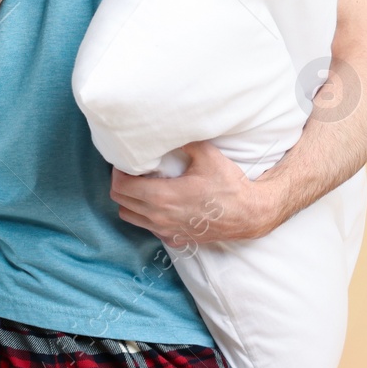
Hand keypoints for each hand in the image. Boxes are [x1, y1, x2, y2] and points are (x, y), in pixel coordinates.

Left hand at [109, 140, 282, 249]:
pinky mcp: (175, 239)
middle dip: (121, 184)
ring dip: (131, 201)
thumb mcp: (207, 155)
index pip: (121, 187)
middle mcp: (159, 218)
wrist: (249, 215)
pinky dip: (146, 215)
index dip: (118, 172)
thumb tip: (167, 128)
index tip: (126, 162)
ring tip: (143, 186)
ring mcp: (166, 231)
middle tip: (132, 171)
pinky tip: (160, 203)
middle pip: (120, 202)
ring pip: (130, 217)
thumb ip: (183, 141)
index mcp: (162, 197)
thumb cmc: (228, 186)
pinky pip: (148, 228)